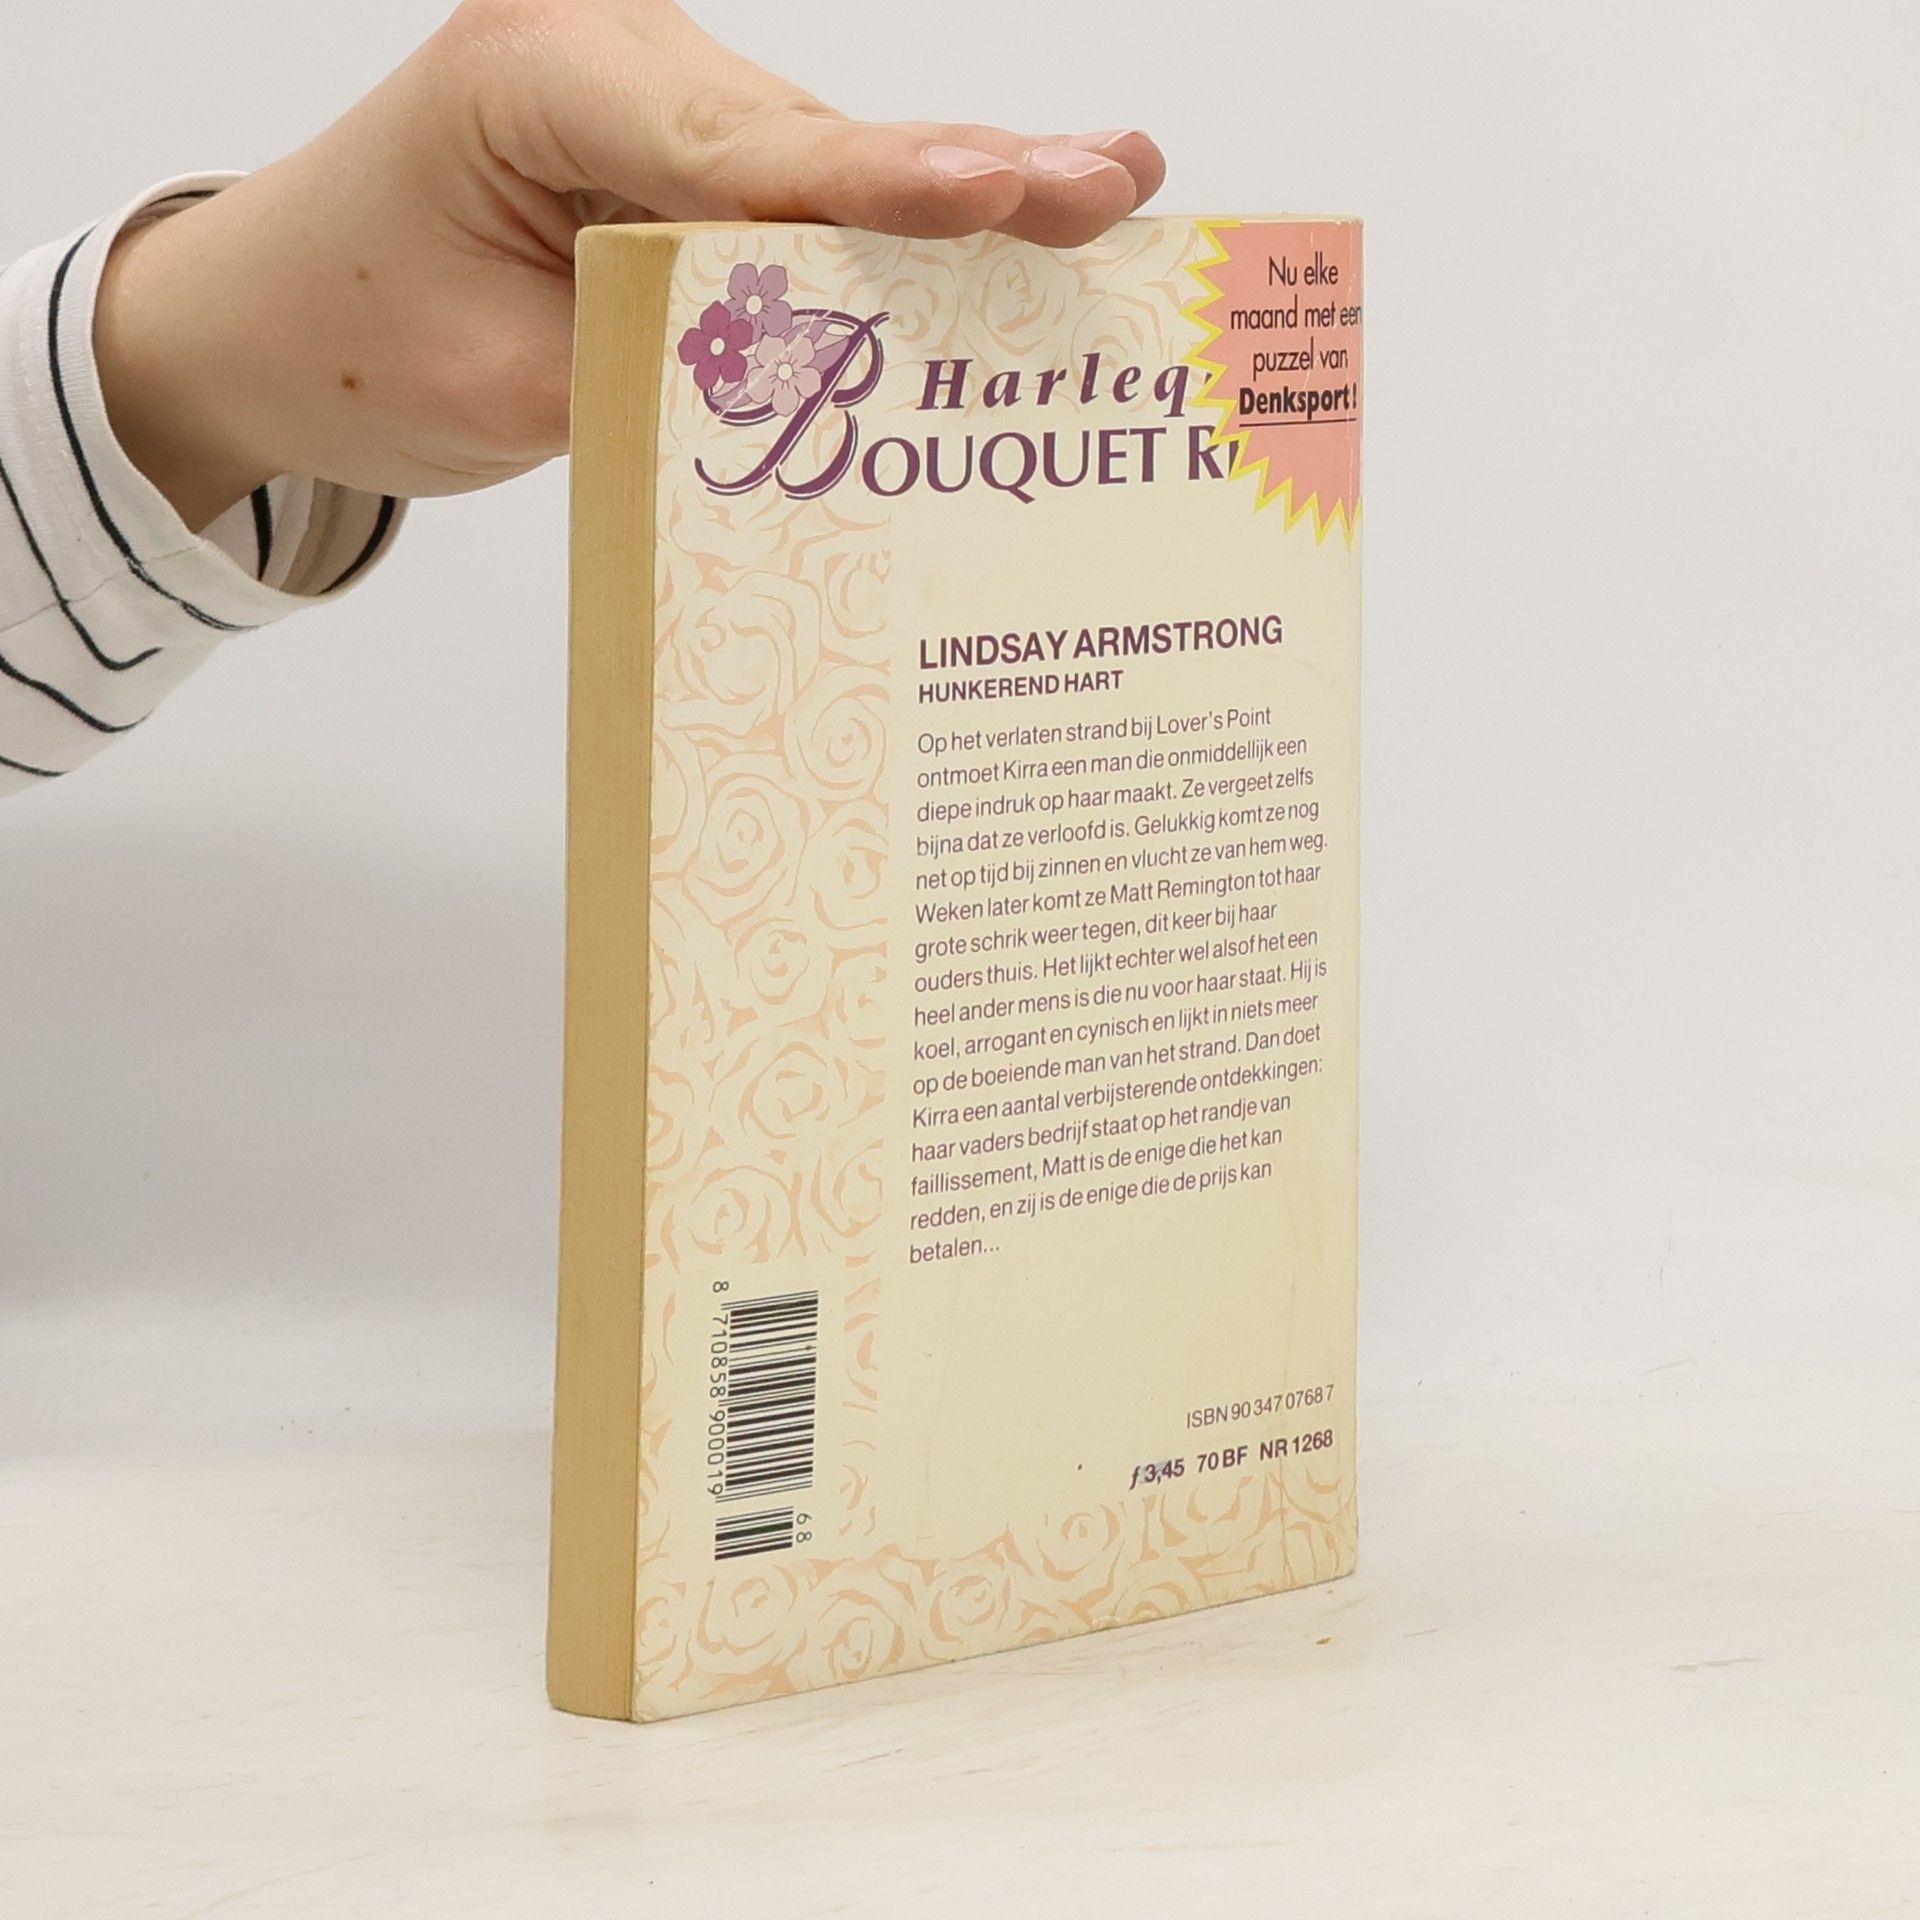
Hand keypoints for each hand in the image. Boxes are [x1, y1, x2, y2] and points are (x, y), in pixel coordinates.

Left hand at [94, 0, 1165, 531]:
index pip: (728, 146)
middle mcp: (611, 57)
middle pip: (810, 134)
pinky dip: (896, 237)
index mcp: (534, 76)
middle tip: (1109, 181)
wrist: (274, 318)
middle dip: (966, 171)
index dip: (874, 182)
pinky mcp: (682, 160)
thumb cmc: (347, 342)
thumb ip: (652, 377)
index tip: (996, 190)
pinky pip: (803, 201)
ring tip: (1097, 200)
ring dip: (958, 201)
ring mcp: (655, 104)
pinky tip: (1011, 235)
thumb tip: (810, 396)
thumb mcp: (497, 387)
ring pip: (827, 163)